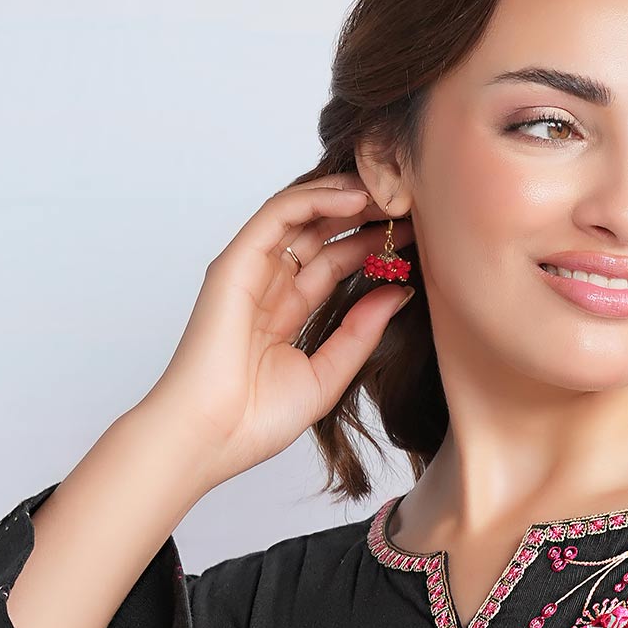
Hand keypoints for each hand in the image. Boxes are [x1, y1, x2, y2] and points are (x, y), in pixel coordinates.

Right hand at [136, 176, 416, 491]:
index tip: (415, 237)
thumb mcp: (328, 374)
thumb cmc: (255, 420)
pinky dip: (316, 199)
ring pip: (301, 215)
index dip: (373, 246)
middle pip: (321, 233)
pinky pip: (279, 214)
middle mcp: (268, 285)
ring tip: (388, 190)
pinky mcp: (237, 262)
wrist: (212, 437)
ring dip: (345, 197)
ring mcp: (251, 271)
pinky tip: (355, 198)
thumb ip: (362, 332)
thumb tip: (399, 292)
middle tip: (409, 201)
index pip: (335, 263)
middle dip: (364, 214)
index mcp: (286, 312)